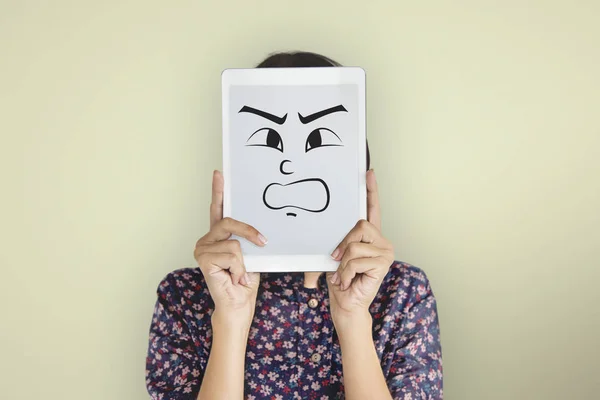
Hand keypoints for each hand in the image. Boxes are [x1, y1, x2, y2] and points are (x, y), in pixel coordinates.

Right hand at [194, 170, 265, 325]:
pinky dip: (240, 269)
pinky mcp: (203, 259)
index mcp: (218, 235)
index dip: (218, 190)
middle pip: (229, 222)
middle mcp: (207, 238)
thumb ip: (248, 238)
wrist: (239, 304)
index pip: (218, 208)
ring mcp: (202, 248)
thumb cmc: (246, 280)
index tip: (220, 173)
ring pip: (234, 242)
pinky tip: (234, 278)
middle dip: (249, 232)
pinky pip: (232, 254)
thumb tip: (258, 227)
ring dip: (245, 262)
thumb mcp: (252, 253)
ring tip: (240, 274)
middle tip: (263, 242)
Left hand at [327, 170, 394, 325]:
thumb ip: (336, 242)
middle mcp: (381, 241)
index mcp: (369, 236)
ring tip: (343, 276)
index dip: (370, 190)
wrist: (346, 304)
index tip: (368, 173)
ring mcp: (385, 251)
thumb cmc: (340, 280)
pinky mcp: (383, 263)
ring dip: (342, 264)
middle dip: (342, 244)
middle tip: (336, 260)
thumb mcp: (334, 256)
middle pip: (359, 225)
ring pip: (354, 245)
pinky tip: (349, 282)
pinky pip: (355, 260)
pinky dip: (346, 273)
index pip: (371, 209)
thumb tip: (326, 232)